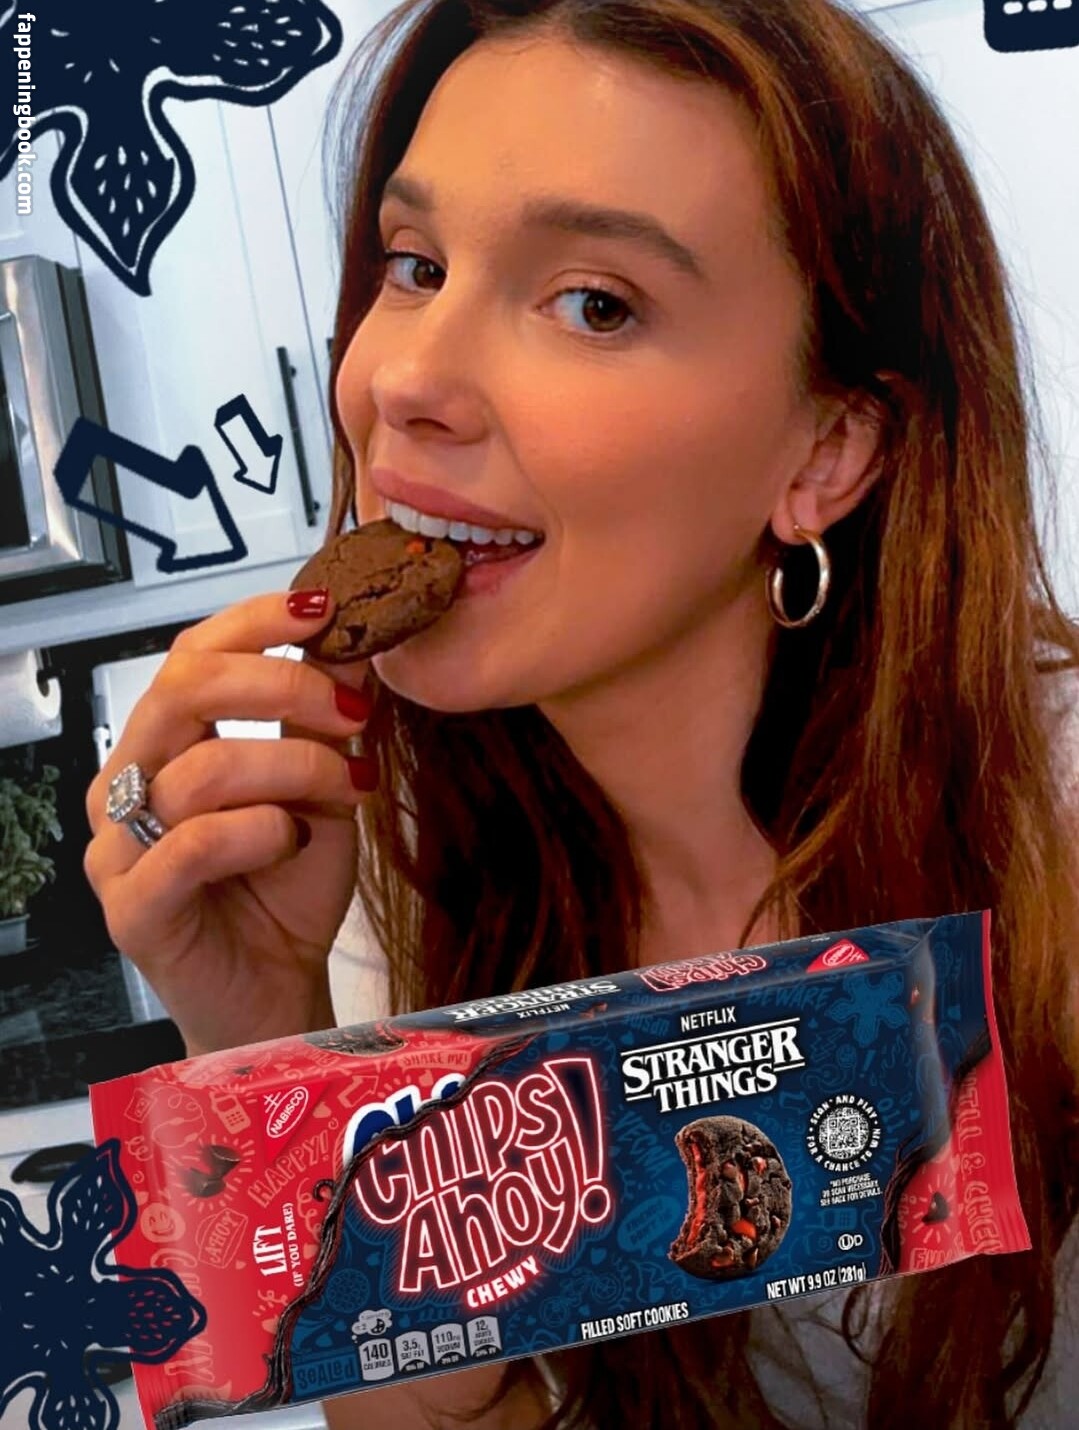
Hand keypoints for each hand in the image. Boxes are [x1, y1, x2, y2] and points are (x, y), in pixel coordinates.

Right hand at [84, 591, 374, 1054]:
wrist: (278, 990)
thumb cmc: (286, 887)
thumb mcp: (322, 786)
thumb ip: (324, 717)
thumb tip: (353, 637)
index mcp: (163, 744)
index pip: (190, 653)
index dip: (255, 621)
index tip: (323, 609)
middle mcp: (127, 782)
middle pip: (184, 688)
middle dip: (283, 685)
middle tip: (353, 712)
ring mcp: (119, 846)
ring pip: (203, 766)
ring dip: (297, 770)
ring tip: (348, 792)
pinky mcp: (132, 907)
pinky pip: (193, 842)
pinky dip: (261, 833)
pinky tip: (292, 843)